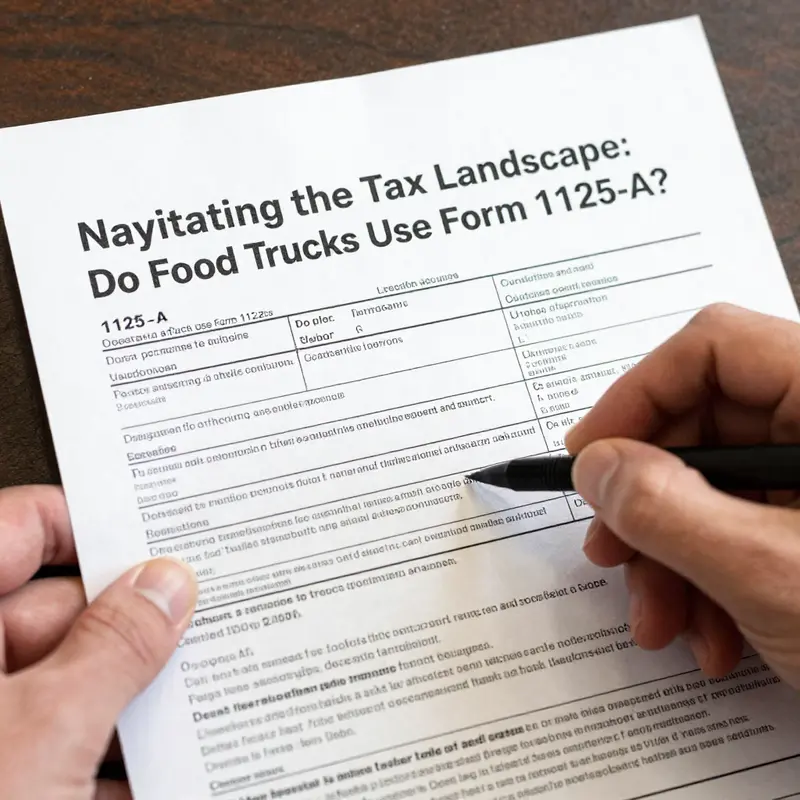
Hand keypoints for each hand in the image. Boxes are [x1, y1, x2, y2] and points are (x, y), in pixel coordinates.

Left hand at [0, 485, 196, 799]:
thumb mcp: (42, 736)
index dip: (91, 526)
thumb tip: (166, 584)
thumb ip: (115, 648)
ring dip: (124, 700)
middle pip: (51, 613)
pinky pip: (52, 740)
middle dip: (129, 629)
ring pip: (61, 684)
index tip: (158, 541)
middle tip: (194, 632)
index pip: (20, 528)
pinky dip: (99, 755)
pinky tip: (146, 775)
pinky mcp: (0, 772)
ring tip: (186, 705)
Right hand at [566, 303, 799, 688]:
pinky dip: (709, 578)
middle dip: (646, 502)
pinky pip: (742, 526)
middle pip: (704, 424)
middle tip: (611, 553)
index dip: (637, 396)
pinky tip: (713, 634)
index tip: (590, 458)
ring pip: (713, 485)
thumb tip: (597, 466)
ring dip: (671, 556)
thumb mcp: (774, 575)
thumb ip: (670, 512)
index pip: (714, 348)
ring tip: (663, 622)